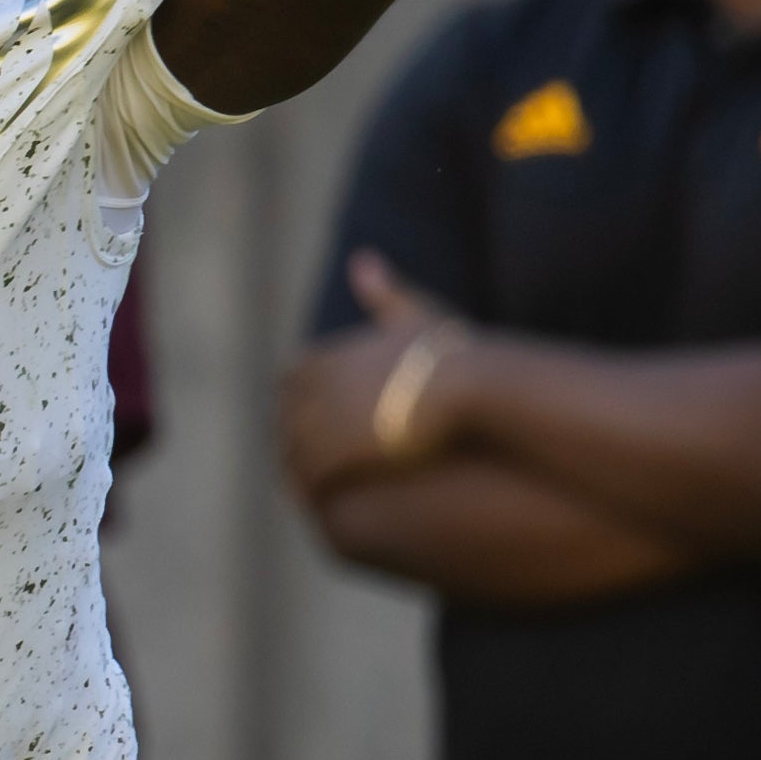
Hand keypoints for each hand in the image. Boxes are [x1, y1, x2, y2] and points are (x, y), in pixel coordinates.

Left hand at [277, 252, 467, 499]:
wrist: (473, 390)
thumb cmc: (454, 354)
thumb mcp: (413, 315)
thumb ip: (383, 292)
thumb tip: (362, 259)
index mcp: (324, 357)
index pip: (292, 380)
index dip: (302, 400)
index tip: (313, 415)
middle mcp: (312, 389)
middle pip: (287, 417)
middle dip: (296, 433)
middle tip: (308, 455)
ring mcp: (318, 424)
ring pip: (293, 451)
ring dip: (302, 465)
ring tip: (318, 484)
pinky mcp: (332, 458)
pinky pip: (310, 479)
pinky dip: (315, 489)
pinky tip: (331, 500)